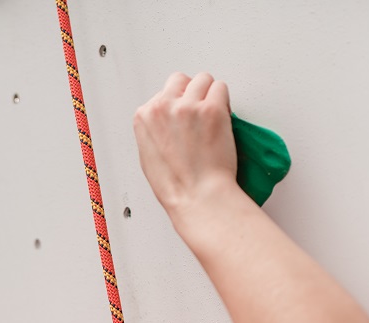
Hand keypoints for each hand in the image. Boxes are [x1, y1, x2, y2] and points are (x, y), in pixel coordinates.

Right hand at [133, 73, 240, 215]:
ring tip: (212, 115)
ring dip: (209, 94)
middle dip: (191, 93)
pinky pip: (221, 89)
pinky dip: (224, 101)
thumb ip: (155, 130)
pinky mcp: (211, 108)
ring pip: (203, 80)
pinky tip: (222, 118)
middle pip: (181, 80)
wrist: (196, 196)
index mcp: (145, 117)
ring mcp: (188, 106)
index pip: (162, 93)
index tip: (184, 117)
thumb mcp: (149, 156)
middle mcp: (164, 107)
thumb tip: (166, 122)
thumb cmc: (176, 185)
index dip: (176, 105)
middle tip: (200, 112)